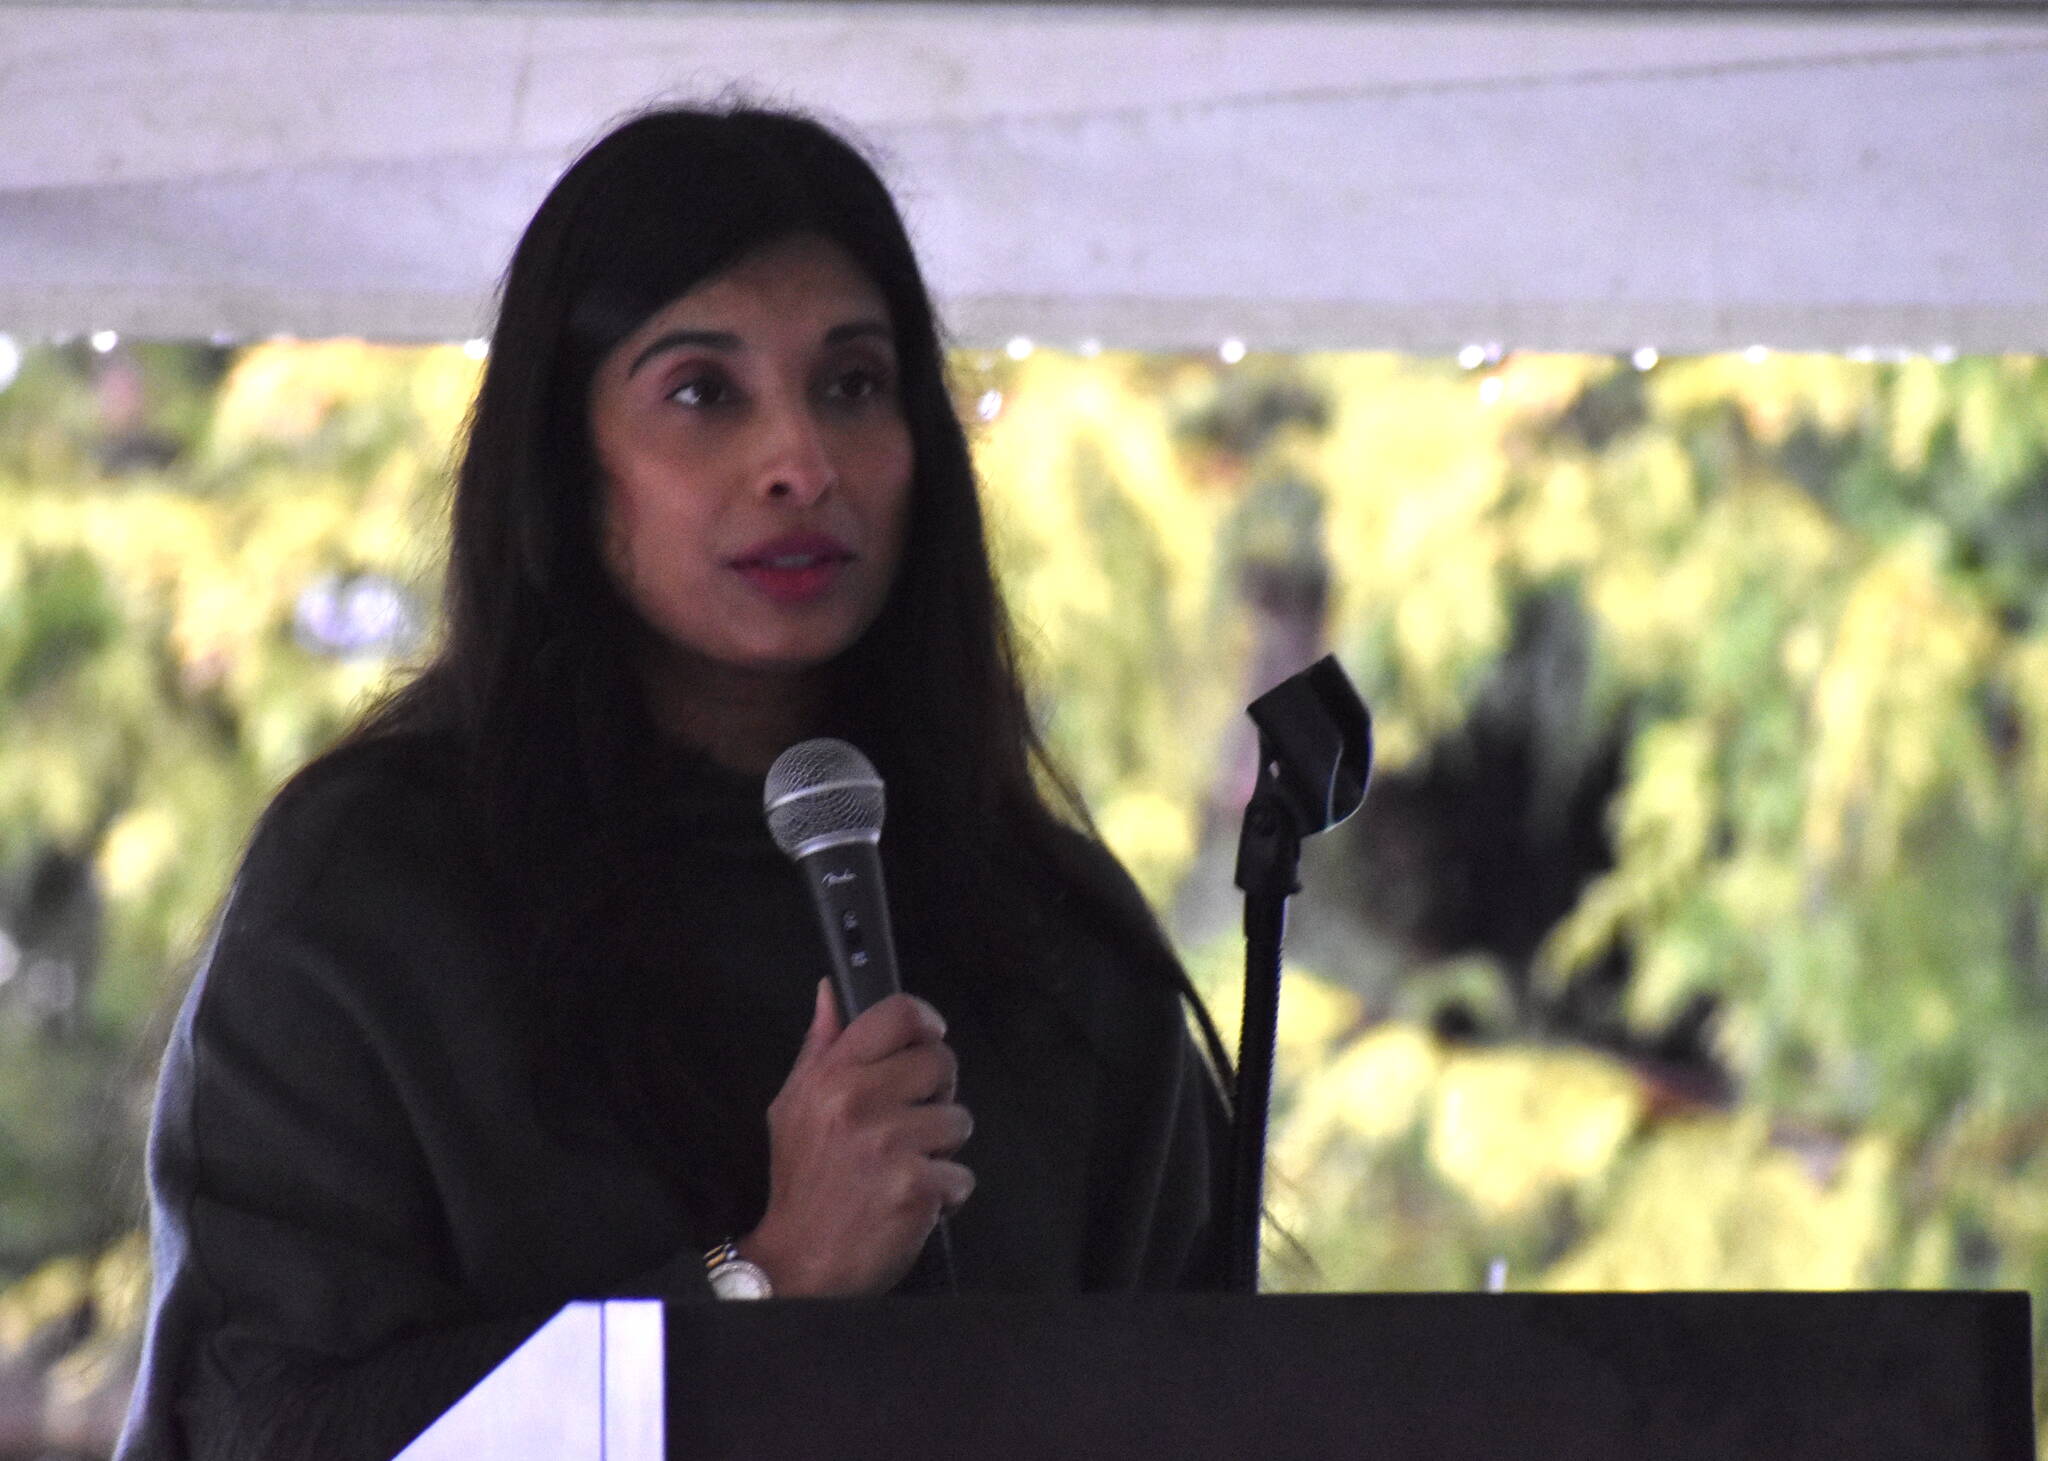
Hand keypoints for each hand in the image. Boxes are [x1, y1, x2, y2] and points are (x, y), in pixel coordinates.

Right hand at [740, 981, 972, 1297]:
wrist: (799, 1263)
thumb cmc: (802, 1183)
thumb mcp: (794, 1105)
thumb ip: (820, 1046)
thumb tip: (830, 994)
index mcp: (832, 1076)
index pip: (898, 1014)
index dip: (924, 1022)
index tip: (929, 1037)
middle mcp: (860, 1102)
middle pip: (941, 1062)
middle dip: (935, 1092)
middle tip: (908, 1122)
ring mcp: (891, 1144)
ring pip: (959, 1120)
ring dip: (941, 1148)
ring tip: (904, 1166)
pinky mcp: (917, 1186)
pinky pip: (962, 1174)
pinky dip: (945, 1192)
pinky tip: (910, 1198)